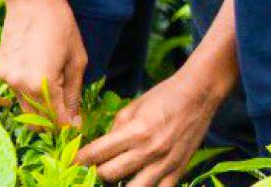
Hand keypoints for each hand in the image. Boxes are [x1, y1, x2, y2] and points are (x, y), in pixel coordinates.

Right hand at [0, 0, 86, 126]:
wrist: (32, 1)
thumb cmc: (62, 26)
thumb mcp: (77, 60)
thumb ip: (74, 94)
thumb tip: (74, 120)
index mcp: (42, 84)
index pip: (56, 120)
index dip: (68, 127)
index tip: (77, 126)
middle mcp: (20, 85)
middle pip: (37, 120)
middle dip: (54, 122)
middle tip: (69, 114)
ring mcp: (7, 79)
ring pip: (25, 107)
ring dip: (41, 107)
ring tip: (57, 90)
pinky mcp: (0, 70)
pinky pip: (16, 91)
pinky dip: (29, 91)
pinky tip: (40, 73)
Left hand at [75, 68, 223, 185]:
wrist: (199, 94)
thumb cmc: (164, 95)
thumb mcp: (133, 107)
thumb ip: (115, 130)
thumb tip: (102, 149)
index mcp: (135, 131)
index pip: (96, 153)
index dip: (78, 160)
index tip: (70, 163)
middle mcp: (148, 151)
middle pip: (108, 175)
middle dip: (95, 173)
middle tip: (93, 169)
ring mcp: (164, 164)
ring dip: (117, 186)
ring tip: (114, 179)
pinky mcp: (178, 171)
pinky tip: (138, 183)